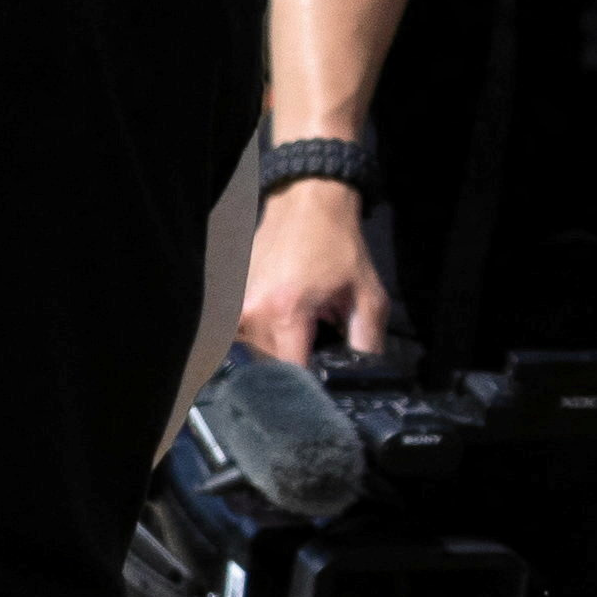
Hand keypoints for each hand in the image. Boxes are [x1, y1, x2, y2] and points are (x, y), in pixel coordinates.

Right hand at [243, 176, 398, 371]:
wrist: (306, 205)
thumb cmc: (338, 246)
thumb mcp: (368, 295)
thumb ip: (368, 341)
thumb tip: (364, 376)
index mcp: (285, 312)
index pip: (290, 373)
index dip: (309, 387)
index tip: (323, 392)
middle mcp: (251, 312)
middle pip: (269, 366)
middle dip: (295, 368)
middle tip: (318, 356)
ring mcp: (234, 306)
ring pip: (254, 353)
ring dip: (278, 352)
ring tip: (301, 334)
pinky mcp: (228, 300)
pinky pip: (243, 336)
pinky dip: (264, 337)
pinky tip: (283, 323)